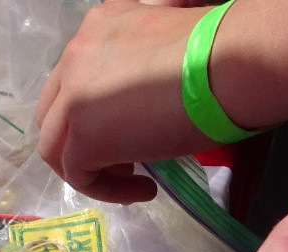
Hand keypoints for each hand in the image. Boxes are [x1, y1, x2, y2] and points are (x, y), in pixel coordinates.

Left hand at [37, 0, 219, 205]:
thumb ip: (137, 65)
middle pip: (55, 112)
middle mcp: (75, 55)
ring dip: (89, 168)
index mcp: (97, 25)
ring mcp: (72, 96)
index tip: (128, 128)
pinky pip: (80, 175)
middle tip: (122, 157)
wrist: (232, 62)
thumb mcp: (165, 43)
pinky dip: (107, 189)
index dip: (92, 110)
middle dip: (79, 140)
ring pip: (56, 147)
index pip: (75, 78)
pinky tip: (143, 189)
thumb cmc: (220, 51)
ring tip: (132, 178)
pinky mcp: (82, 135)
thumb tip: (144, 97)